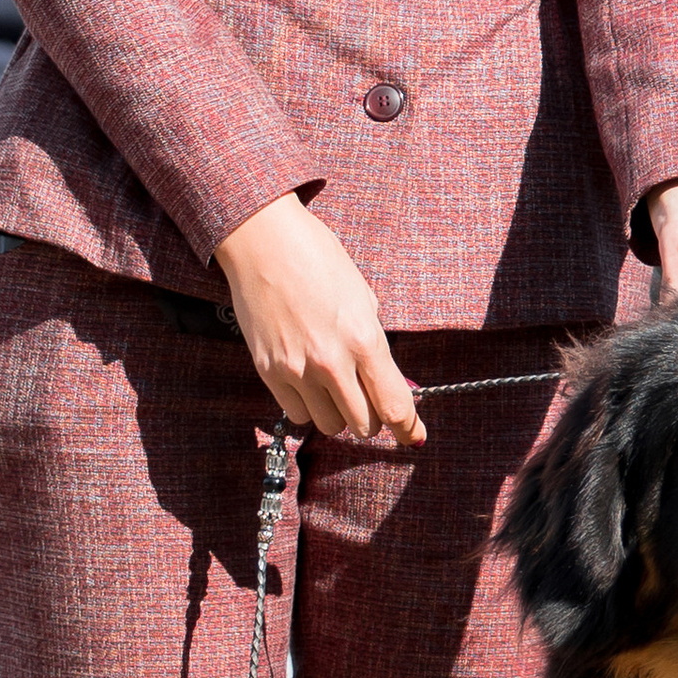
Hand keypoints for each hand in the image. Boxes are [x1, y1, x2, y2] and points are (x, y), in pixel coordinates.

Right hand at [211, 195, 425, 443]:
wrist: (263, 241)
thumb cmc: (319, 261)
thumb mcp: (363, 300)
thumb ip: (376, 348)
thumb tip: (390, 386)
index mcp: (364, 339)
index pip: (394, 406)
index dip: (408, 428)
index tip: (414, 435)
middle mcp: (331, 362)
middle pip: (363, 425)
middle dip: (371, 416)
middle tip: (367, 397)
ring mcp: (296, 370)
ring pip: (329, 425)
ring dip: (338, 413)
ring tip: (334, 385)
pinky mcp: (268, 372)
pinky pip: (297, 414)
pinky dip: (308, 406)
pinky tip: (308, 381)